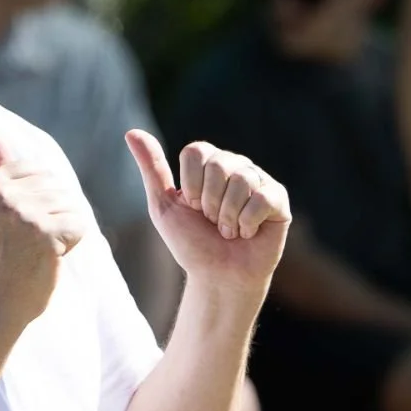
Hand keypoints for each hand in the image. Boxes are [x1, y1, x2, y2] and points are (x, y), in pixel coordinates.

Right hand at [0, 132, 94, 326]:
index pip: (35, 171)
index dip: (35, 201)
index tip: (13, 229)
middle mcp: (2, 193)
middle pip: (55, 186)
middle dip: (50, 214)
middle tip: (24, 244)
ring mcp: (24, 213)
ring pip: (70, 205)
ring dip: (61, 229)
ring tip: (34, 252)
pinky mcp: (46, 234)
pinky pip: (79, 225)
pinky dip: (71, 244)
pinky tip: (48, 259)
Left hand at [126, 132, 287, 293]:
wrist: (217, 278)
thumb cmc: (192, 243)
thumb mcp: (164, 206)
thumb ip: (151, 168)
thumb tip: (131, 133)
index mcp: (209, 163)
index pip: (196, 152)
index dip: (190, 185)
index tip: (192, 207)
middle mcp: (236, 166)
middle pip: (219, 164)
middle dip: (209, 202)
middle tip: (212, 222)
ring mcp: (259, 181)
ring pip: (242, 181)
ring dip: (227, 216)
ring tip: (229, 230)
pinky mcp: (278, 200)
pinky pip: (263, 198)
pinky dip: (248, 223)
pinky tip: (247, 233)